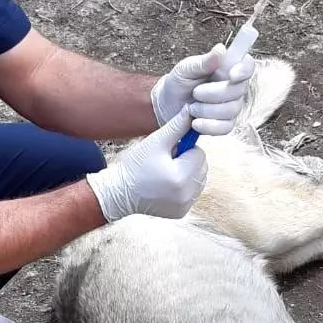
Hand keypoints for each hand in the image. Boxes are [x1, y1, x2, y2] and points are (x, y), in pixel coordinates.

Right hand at [86, 110, 207, 222]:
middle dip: (188, 161)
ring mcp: (185, 206)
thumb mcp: (156, 142)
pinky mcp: (182, 212)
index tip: (169, 152)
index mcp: (181, 177)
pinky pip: (192, 193)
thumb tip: (192, 110)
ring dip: (187, 173)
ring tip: (166, 173)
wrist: (120, 193)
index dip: (184, 149)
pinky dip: (184, 187)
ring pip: (199, 180)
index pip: (200, 153)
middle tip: (166, 162)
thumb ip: (177, 126)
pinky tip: (166, 185)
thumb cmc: (135, 166)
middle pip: (202, 167)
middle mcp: (187, 195)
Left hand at [151, 45, 254, 135]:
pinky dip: (209, 126)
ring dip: (207, 110)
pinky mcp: (225, 124)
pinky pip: (225, 127)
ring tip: (191, 107)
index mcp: (228, 69)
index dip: (244, 70)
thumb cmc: (180, 82)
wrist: (169, 105)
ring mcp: (231, 106)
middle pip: (238, 91)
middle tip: (195, 92)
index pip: (247, 66)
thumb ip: (204, 61)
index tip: (232, 75)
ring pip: (231, 110)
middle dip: (214, 93)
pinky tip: (196, 123)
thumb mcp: (187, 68)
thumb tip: (221, 49)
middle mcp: (234, 87)